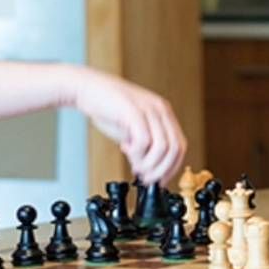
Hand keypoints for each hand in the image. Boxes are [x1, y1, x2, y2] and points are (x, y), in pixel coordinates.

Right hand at [73, 68, 186, 185]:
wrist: (88, 88)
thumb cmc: (109, 107)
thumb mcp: (133, 128)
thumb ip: (144, 145)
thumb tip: (149, 170)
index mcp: (163, 113)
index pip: (180, 146)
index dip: (171, 167)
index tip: (159, 180)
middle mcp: (159, 110)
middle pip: (174, 148)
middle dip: (160, 170)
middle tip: (145, 177)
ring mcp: (148, 109)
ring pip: (162, 147)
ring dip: (148, 164)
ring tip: (135, 165)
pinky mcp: (133, 110)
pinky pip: (144, 140)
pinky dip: (137, 153)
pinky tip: (125, 149)